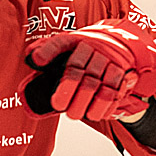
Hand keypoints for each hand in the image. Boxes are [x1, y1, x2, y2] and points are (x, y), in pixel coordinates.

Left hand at [21, 18, 155, 121]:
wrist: (115, 45)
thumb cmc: (81, 52)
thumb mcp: (64, 47)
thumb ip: (46, 50)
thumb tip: (32, 57)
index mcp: (74, 40)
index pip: (59, 44)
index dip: (47, 52)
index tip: (37, 62)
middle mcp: (93, 48)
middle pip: (79, 71)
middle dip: (67, 92)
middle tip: (59, 106)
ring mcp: (109, 61)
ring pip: (99, 85)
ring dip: (86, 104)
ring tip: (75, 115)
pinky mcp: (123, 74)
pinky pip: (116, 91)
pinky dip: (105, 106)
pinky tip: (95, 114)